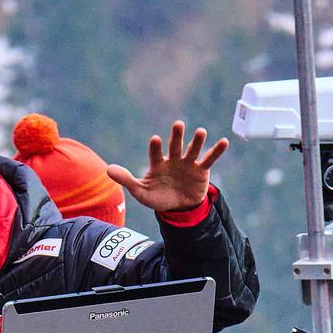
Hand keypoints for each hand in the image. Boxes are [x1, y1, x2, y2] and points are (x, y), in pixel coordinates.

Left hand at [107, 121, 228, 212]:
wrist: (177, 208)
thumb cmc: (157, 197)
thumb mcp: (140, 191)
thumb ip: (126, 179)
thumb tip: (108, 169)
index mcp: (158, 163)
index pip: (156, 153)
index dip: (156, 147)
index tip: (156, 140)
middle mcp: (173, 160)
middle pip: (175, 146)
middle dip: (177, 136)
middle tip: (178, 124)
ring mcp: (188, 164)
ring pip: (193, 150)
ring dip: (197, 141)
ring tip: (201, 132)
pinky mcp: (201, 170)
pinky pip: (209, 159)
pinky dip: (216, 150)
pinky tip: (224, 141)